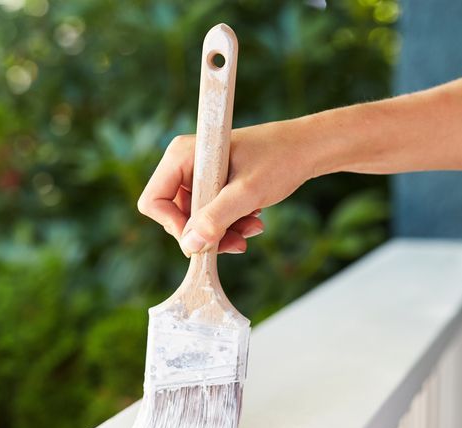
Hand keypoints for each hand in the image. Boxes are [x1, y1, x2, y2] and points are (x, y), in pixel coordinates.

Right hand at [137, 119, 316, 255]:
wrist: (308, 148)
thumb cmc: (279, 159)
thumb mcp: (247, 193)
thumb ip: (217, 219)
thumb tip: (190, 245)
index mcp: (182, 156)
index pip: (154, 201)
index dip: (173, 226)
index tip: (202, 240)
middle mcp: (185, 164)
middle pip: (176, 215)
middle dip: (206, 233)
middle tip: (237, 243)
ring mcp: (199, 176)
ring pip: (196, 220)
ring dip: (223, 232)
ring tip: (252, 229)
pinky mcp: (214, 185)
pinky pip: (211, 215)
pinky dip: (230, 224)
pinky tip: (253, 221)